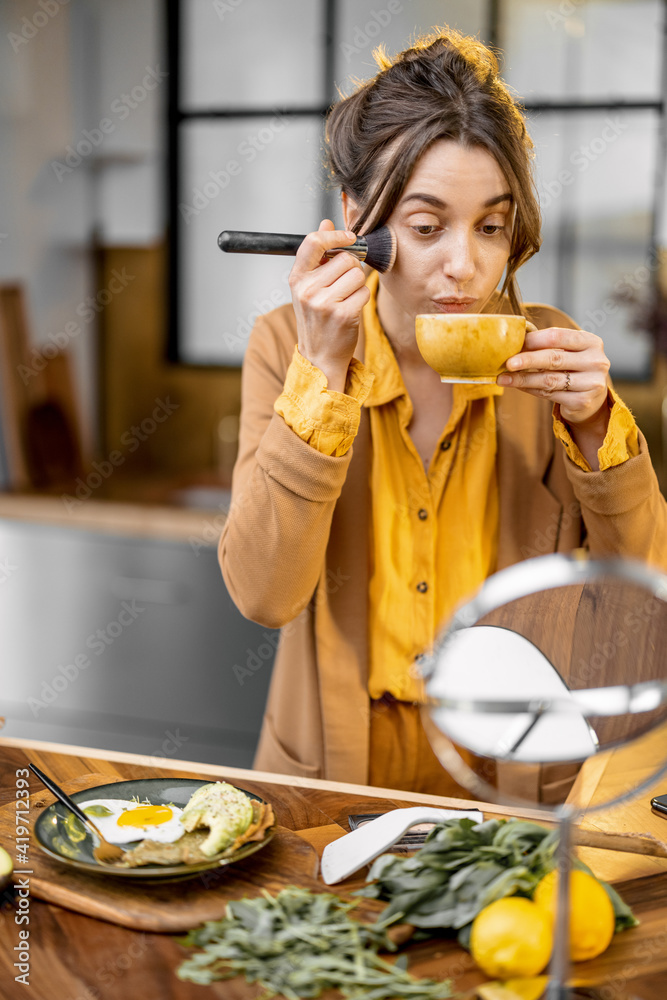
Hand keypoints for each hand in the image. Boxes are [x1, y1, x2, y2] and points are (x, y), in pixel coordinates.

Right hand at [289, 219, 369, 391]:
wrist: (319, 357)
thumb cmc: (317, 320)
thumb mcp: (309, 286)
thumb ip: (318, 254)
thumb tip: (327, 221)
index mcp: (297, 278)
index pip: (314, 241)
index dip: (336, 234)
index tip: (349, 237)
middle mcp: (307, 290)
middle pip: (345, 258)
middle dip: (351, 269)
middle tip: (344, 286)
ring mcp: (324, 303)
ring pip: (357, 274)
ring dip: (358, 285)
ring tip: (346, 299)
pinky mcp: (342, 314)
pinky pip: (363, 292)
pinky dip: (362, 299)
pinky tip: (351, 310)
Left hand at [498, 326, 610, 426]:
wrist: (593, 399)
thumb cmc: (574, 369)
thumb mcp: (568, 352)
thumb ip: (548, 346)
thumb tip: (514, 344)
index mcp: (592, 342)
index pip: (558, 336)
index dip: (534, 340)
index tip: (515, 343)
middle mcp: (596, 362)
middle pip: (554, 358)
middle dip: (527, 360)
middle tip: (507, 363)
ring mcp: (591, 383)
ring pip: (549, 379)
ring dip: (523, 379)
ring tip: (503, 378)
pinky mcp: (582, 402)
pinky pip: (549, 394)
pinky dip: (530, 389)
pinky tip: (518, 386)